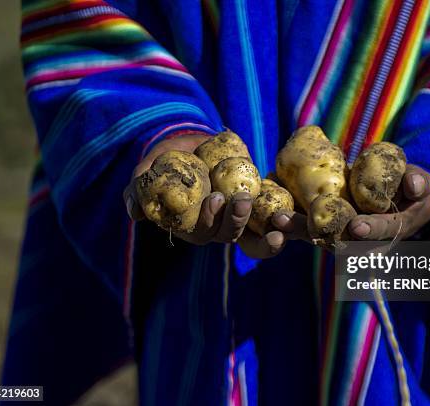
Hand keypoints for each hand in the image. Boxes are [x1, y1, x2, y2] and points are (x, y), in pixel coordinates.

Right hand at [123, 135, 284, 251]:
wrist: (192, 145)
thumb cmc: (165, 163)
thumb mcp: (146, 174)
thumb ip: (138, 191)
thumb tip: (135, 213)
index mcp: (196, 226)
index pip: (205, 233)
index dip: (212, 220)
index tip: (215, 198)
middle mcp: (220, 227)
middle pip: (234, 235)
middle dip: (240, 221)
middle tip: (243, 201)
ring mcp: (242, 217)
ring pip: (258, 234)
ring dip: (270, 233)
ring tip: (280, 219)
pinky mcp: (260, 202)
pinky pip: (275, 217)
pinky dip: (286, 221)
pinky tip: (295, 215)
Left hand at [271, 165, 429, 242]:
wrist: (396, 199)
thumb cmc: (410, 191)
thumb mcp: (420, 184)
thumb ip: (419, 182)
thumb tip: (416, 185)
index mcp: (390, 231)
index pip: (380, 232)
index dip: (370, 230)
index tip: (358, 227)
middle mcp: (363, 241)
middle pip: (340, 241)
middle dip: (318, 234)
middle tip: (298, 224)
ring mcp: (342, 236)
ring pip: (318, 236)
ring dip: (296, 230)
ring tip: (277, 220)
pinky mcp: (326, 228)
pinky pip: (306, 227)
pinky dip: (290, 223)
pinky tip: (272, 214)